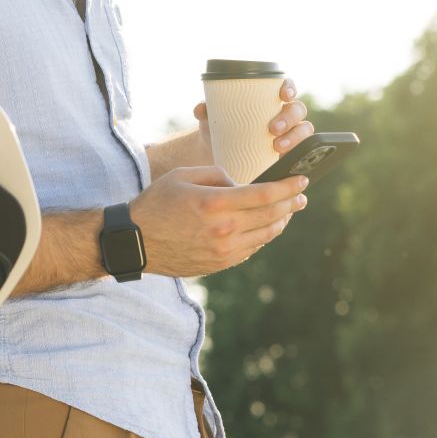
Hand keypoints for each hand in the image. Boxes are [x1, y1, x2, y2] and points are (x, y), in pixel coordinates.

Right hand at [129, 166, 309, 278]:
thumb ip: (216, 174)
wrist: (135, 242)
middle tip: (301, 195)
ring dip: (281, 221)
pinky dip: (262, 237)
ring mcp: (223, 250)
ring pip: (266, 235)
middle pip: (271, 215)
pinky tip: (264, 228)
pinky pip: (251, 250)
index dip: (288, 187)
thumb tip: (240, 185)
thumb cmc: (156, 203)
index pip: (265, 194)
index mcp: (215, 203)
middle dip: (291, 203)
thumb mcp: (182, 175)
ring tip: (288, 211)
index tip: (301, 180)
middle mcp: (224, 229)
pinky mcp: (219, 264)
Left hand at [190, 79, 315, 162]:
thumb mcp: (212, 117)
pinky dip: (299, 154)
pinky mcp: (289, 151)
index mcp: (269, 98)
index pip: (286, 87)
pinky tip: (288, 161)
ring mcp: (289, 133)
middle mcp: (283, 113)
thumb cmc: (219, 125)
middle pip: (297, 110)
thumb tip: (200, 109)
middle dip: (289, 118)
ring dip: (295, 138)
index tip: (284, 94)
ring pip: (304, 130)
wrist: (217, 149)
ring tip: (277, 147)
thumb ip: (205, 110)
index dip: (290, 88)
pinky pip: (302, 151)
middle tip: (273, 129)